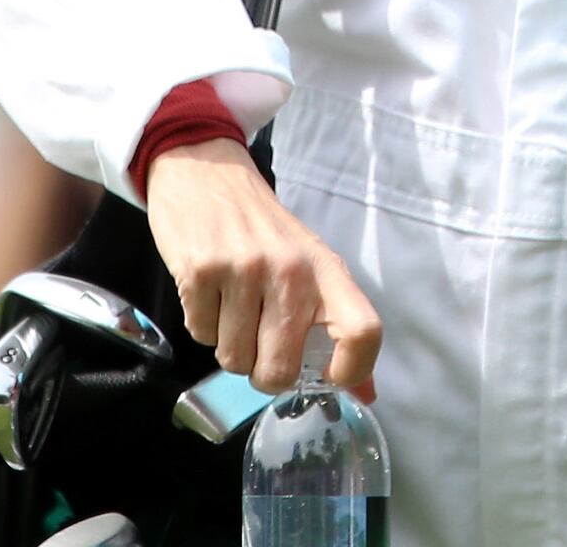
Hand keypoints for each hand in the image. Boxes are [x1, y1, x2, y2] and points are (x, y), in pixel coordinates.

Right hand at [143, 142, 378, 397]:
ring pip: (235, 360)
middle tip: (259, 342)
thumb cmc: (261, 229)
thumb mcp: (308, 265)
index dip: (351, 372)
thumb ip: (337, 327)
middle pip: (281, 370)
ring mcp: (244, 270)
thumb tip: (366, 395)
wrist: (205, 172)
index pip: (362, 333)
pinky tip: (209, 292)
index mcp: (326, 270)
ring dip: (229, 347)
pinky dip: (203, 325)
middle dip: (264, 371)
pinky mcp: (200, 271)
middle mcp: (291, 270)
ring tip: (232, 307)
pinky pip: (201, 335)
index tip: (328, 378)